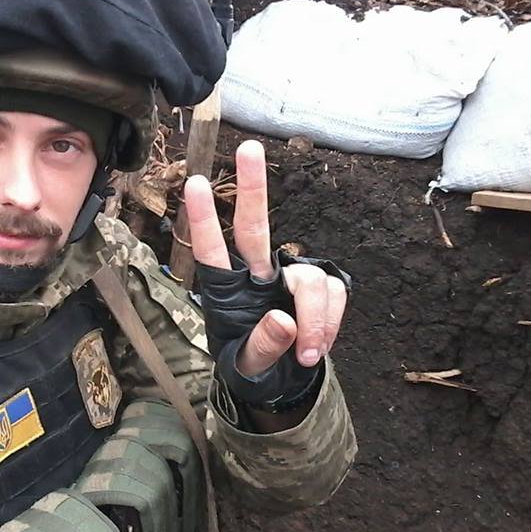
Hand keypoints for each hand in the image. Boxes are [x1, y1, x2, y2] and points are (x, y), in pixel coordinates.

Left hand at [183, 140, 346, 375]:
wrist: (284, 383)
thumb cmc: (254, 368)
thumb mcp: (249, 367)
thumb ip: (263, 346)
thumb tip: (282, 320)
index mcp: (227, 290)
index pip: (211, 251)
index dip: (204, 219)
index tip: (196, 183)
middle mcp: (256, 275)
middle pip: (255, 226)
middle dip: (252, 188)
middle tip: (250, 148)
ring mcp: (289, 278)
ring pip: (308, 277)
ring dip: (314, 317)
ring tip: (307, 354)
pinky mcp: (320, 286)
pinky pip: (333, 293)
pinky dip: (330, 322)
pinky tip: (317, 347)